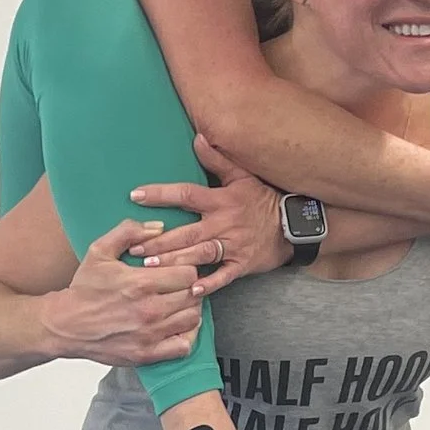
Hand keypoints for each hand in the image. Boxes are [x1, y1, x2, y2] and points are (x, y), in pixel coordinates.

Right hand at [41, 220, 205, 368]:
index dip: (186, 269)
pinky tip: (175, 328)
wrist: (65, 325)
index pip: (188, 273)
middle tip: (179, 288)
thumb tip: (158, 227)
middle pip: (193, 296)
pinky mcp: (146, 354)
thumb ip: (128, 232)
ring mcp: (149, 334)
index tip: (177, 271)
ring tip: (177, 305)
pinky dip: (185, 336)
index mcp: (141, 283)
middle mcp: (148, 310)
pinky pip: (183, 346)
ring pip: (192, 319)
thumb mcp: (99, 251)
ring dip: (189, 310)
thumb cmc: (84, 289)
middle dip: (189, 288)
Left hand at [127, 134, 289, 293]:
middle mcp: (224, 223)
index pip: (186, 195)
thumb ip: (217, 160)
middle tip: (134, 248)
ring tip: (150, 267)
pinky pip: (224, 275)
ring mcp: (233, 245)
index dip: (161, 195)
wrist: (294, 224)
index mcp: (220, 200)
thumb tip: (197, 138)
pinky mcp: (242, 264)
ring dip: (176, 261)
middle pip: (187, 232)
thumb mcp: (243, 176)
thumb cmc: (264, 199)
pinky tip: (192, 290)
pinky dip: (210, 283)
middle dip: (160, 240)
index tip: (135, 196)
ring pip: (201, 253)